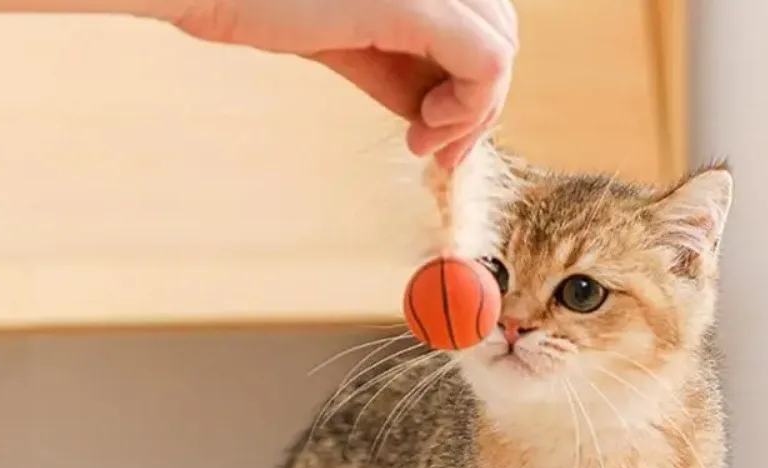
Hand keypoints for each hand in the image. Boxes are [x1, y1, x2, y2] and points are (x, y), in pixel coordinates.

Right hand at [168, 0, 517, 167]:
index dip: (477, 85)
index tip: (438, 135)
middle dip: (481, 105)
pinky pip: (487, 64)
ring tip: (424, 137)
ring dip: (473, 112)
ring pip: (502, 51)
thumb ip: (403, 69)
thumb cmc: (266, 4)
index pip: (487, 21)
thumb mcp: (353, 42)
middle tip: (440, 151)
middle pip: (501, 34)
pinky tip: (425, 126)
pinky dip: (468, 108)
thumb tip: (447, 115)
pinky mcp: (416, 2)